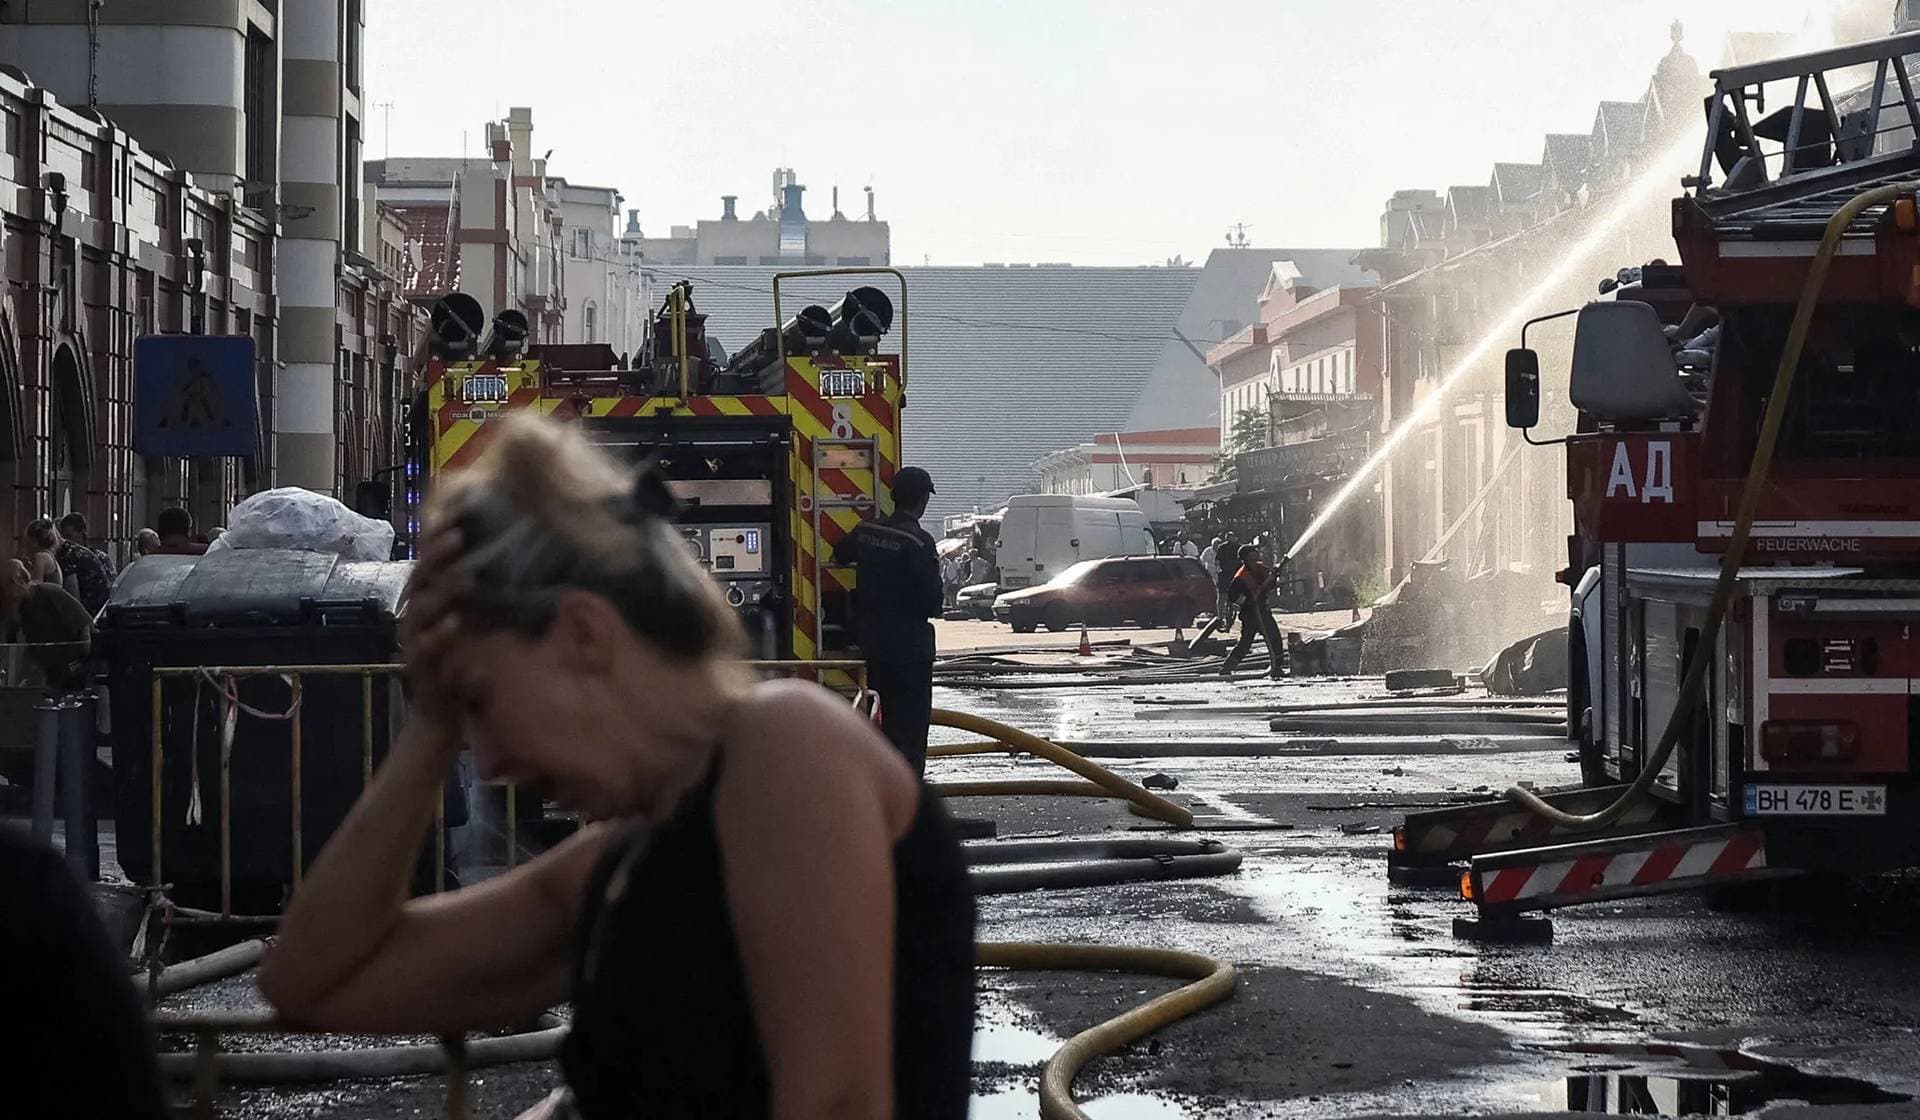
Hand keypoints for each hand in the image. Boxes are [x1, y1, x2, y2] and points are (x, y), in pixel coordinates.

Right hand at [400, 523, 467, 738]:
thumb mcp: (467, 621)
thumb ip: (474, 595)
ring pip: (421, 609)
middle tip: (458, 535)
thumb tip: (505, 560)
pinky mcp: (418, 666)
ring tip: (465, 577)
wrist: (441, 711)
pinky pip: (425, 647)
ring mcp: (413, 640)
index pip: (428, 563)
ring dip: (443, 591)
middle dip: (437, 556)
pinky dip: (438, 634)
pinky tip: (453, 623)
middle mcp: (415, 616)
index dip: (436, 540)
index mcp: (426, 601)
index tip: (455, 515)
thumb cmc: (457, 660)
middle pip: (420, 578)